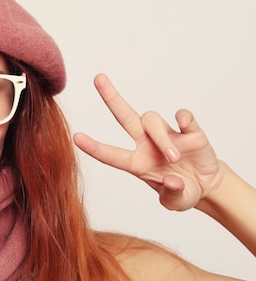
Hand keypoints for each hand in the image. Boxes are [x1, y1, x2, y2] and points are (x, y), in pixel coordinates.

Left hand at [73, 74, 223, 210]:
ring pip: (153, 122)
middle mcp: (146, 144)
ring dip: (161, 139)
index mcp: (137, 164)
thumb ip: (172, 195)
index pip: (111, 154)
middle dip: (111, 98)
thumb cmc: (181, 191)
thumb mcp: (176, 202)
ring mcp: (167, 134)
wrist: (205, 185)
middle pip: (125, 117)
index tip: (75, 137)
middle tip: (98, 78)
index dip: (94, 148)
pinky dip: (183, 117)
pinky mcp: (190, 131)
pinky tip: (184, 124)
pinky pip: (183, 115)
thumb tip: (171, 182)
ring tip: (173, 158)